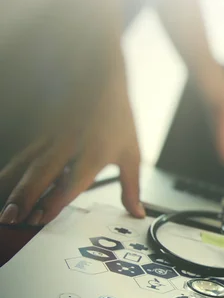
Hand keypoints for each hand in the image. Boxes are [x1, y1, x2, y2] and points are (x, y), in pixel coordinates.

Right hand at [0, 80, 144, 225]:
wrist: (98, 78)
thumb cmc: (117, 116)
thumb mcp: (131, 153)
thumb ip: (131, 187)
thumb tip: (137, 212)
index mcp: (95, 152)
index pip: (72, 180)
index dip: (55, 199)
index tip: (41, 217)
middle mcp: (70, 146)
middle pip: (42, 174)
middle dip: (25, 198)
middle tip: (13, 219)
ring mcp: (52, 140)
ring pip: (26, 167)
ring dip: (12, 189)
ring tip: (3, 213)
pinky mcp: (42, 137)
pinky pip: (23, 158)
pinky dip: (10, 175)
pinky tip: (2, 188)